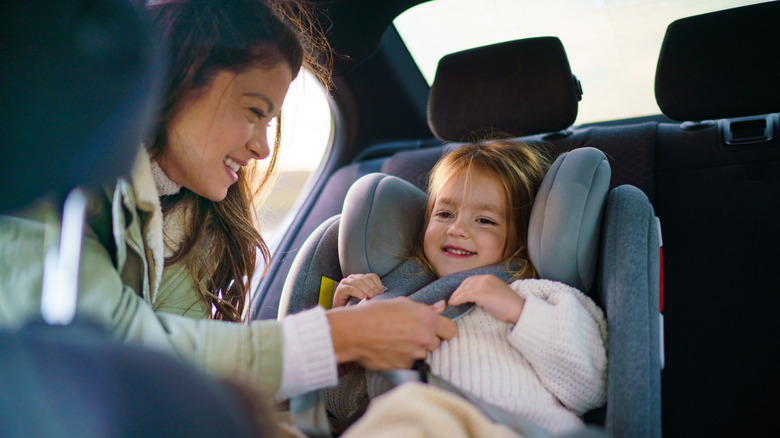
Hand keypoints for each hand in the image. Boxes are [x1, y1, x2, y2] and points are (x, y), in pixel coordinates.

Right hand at [326, 297, 456, 369]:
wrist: (355, 331)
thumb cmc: (375, 313)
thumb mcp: (402, 303)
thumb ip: (425, 308)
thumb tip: (441, 307)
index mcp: (427, 320)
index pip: (451, 331)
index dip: (444, 330)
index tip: (437, 330)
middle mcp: (424, 338)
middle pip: (438, 344)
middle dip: (428, 340)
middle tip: (411, 333)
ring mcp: (415, 354)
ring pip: (424, 354)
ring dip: (416, 350)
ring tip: (399, 341)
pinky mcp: (405, 366)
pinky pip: (411, 364)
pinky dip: (405, 359)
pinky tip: (393, 350)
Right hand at [332, 273, 383, 307]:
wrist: (341, 311)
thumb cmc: (354, 304)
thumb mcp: (366, 297)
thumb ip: (372, 293)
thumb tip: (381, 293)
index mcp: (360, 278)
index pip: (372, 276)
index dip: (377, 283)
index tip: (381, 292)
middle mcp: (353, 278)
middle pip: (365, 279)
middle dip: (372, 287)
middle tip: (376, 295)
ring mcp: (345, 282)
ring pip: (358, 283)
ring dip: (366, 289)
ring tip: (371, 297)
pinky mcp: (340, 288)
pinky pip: (350, 288)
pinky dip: (357, 292)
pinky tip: (363, 297)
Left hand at [448, 274, 524, 323]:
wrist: (519, 309)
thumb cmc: (509, 306)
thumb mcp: (496, 293)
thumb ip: (486, 292)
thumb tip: (473, 298)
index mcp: (490, 277)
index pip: (471, 280)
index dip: (462, 287)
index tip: (458, 294)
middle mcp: (486, 278)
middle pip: (466, 283)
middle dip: (458, 291)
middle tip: (452, 299)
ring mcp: (483, 285)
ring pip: (464, 289)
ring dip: (456, 296)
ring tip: (452, 303)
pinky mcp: (481, 293)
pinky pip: (465, 295)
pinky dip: (458, 299)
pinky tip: (454, 304)